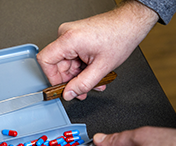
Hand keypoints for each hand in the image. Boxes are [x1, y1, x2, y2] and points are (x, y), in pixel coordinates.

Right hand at [37, 1, 157, 100]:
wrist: (130, 23)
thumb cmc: (120, 36)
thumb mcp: (101, 67)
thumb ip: (83, 84)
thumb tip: (69, 93)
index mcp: (69, 39)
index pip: (45, 61)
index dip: (52, 77)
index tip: (62, 87)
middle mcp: (66, 34)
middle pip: (57, 64)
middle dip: (71, 80)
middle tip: (81, 89)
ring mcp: (71, 34)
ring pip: (67, 62)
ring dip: (79, 75)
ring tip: (93, 81)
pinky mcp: (76, 37)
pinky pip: (73, 56)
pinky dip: (82, 67)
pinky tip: (93, 73)